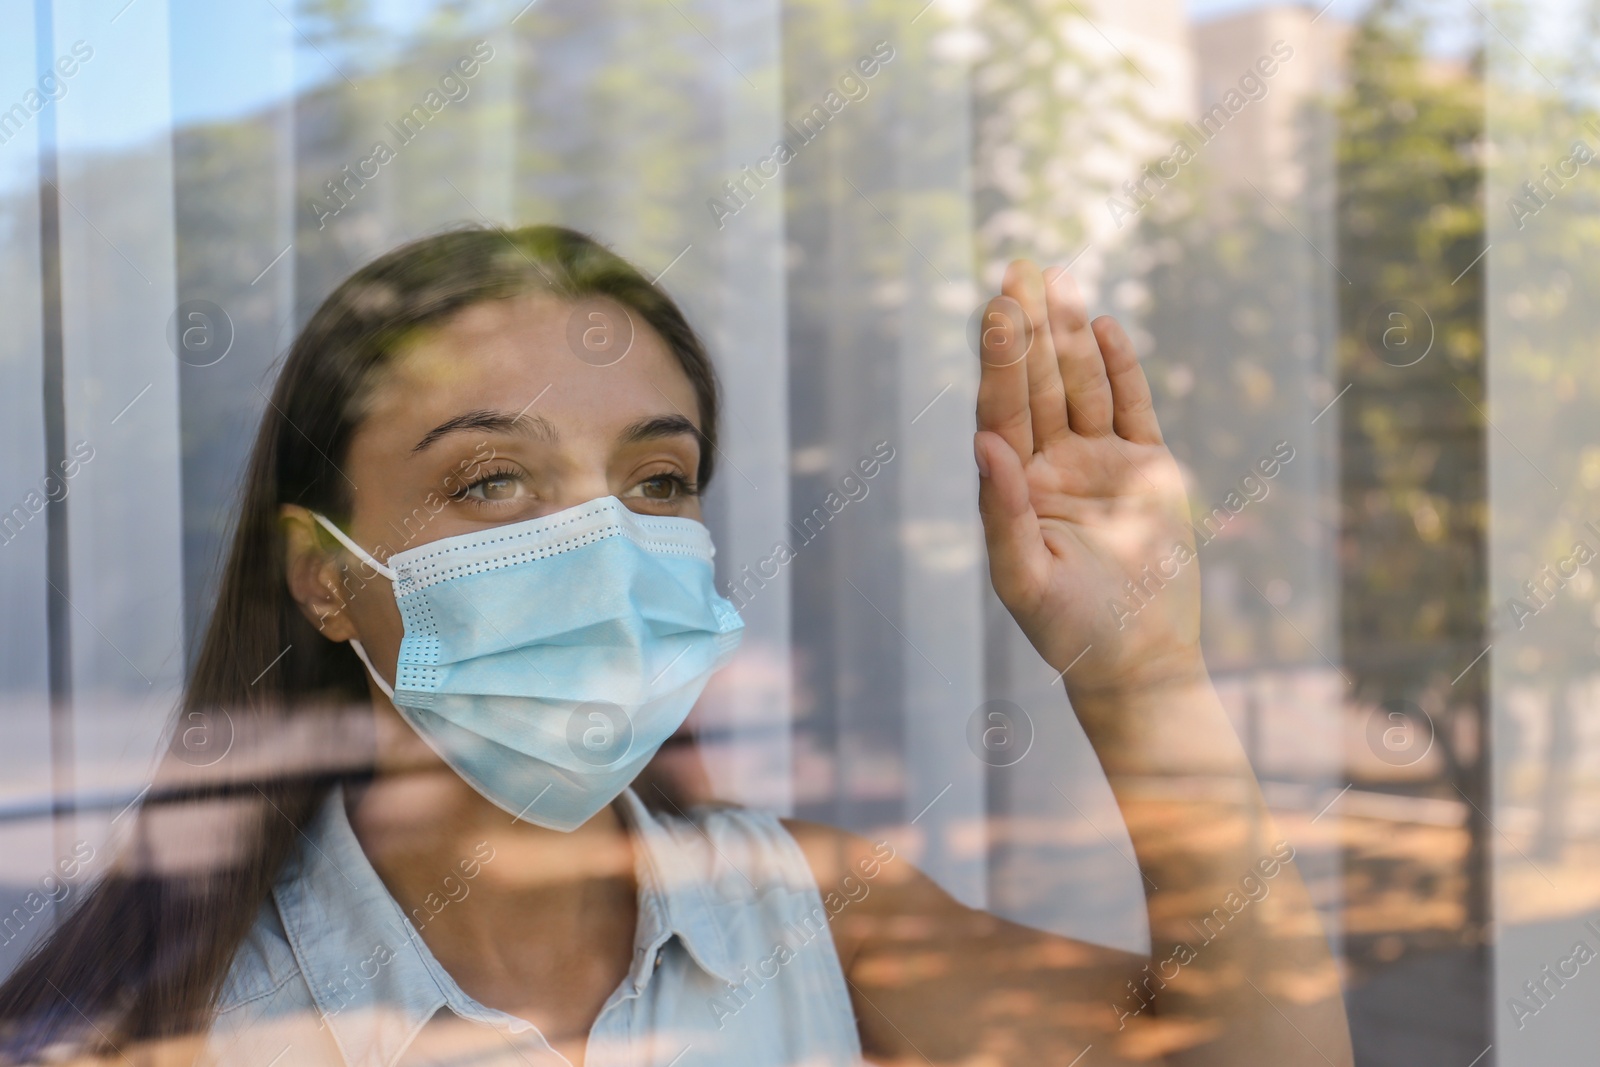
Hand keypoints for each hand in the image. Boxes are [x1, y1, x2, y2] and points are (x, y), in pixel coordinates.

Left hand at [975, 260, 1201, 698]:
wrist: (1139, 658)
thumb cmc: (1070, 630)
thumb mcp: (1024, 578)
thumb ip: (1001, 512)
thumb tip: (983, 442)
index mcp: (1013, 487)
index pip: (1003, 410)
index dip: (1001, 361)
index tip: (998, 310)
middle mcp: (1051, 466)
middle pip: (1038, 383)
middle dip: (1030, 327)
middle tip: (1019, 268)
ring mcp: (1100, 462)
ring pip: (1082, 385)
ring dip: (1070, 334)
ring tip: (1057, 278)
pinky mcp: (1147, 468)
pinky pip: (1132, 406)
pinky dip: (1120, 368)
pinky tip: (1104, 326)